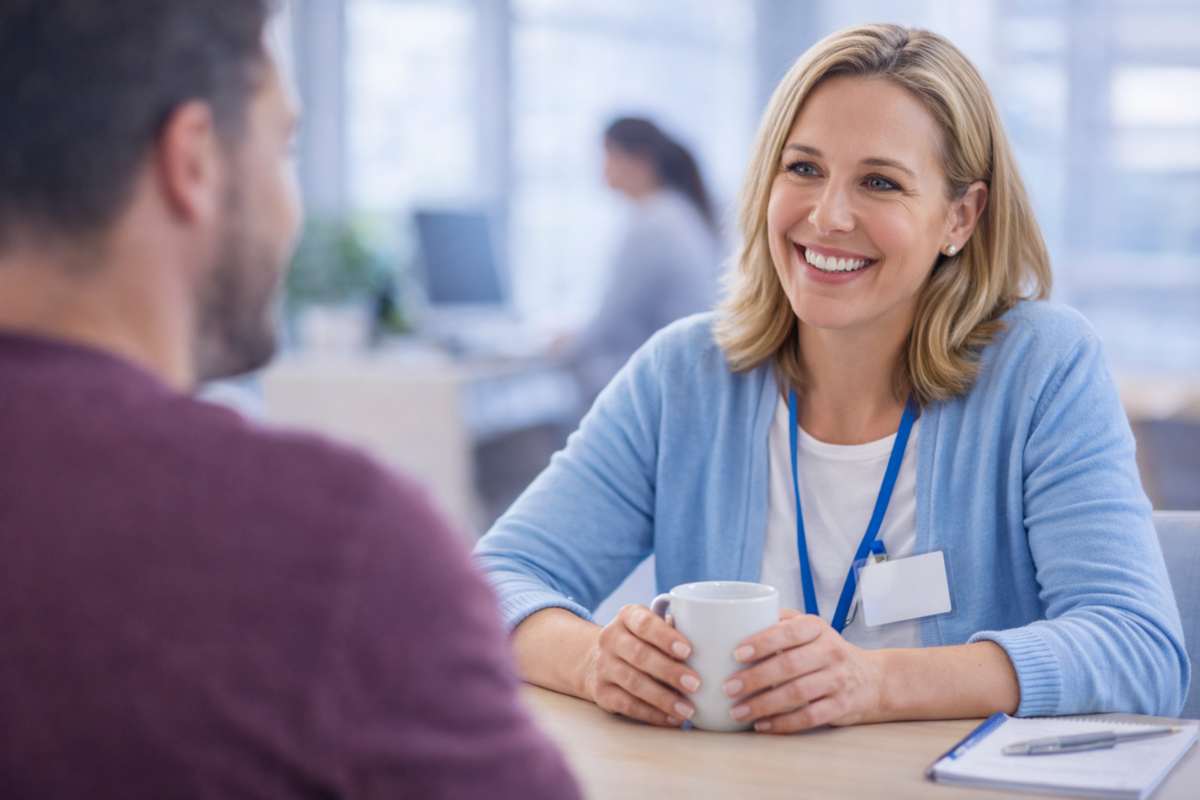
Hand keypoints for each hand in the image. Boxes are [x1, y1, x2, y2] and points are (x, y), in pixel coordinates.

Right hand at [580, 604, 701, 726]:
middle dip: (669, 671)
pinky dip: (652, 714)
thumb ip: (675, 630)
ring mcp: (603, 666)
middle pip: (639, 655)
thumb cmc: (641, 641)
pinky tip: (672, 718)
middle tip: (696, 684)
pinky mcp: (601, 692)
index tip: (688, 651)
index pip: (644, 623)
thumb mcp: (652, 626)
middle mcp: (610, 639)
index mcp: (627, 616)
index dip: (666, 637)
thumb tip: (710, 644)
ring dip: (663, 698)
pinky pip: (627, 705)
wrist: (596, 658)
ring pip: (633, 683)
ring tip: (688, 709)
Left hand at [723, 609, 884, 733]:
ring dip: (764, 704)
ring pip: (797, 693)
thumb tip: (740, 618)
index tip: (737, 653)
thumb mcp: (810, 628)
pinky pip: (809, 716)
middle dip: (755, 678)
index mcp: (817, 628)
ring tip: (738, 710)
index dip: (763, 642)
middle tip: (729, 687)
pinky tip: (762, 725)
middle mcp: (830, 651)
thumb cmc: (826, 650)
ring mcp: (838, 679)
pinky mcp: (841, 706)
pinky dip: (783, 723)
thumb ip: (780, 621)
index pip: (789, 632)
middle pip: (789, 665)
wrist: (871, 678)